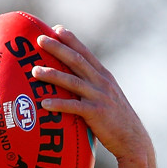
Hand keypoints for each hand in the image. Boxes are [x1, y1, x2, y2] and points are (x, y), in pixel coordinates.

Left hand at [32, 27, 150, 162]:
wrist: (132, 138)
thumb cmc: (116, 121)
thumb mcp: (107, 98)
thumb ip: (93, 88)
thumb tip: (76, 85)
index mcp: (103, 76)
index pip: (85, 53)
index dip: (71, 40)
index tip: (56, 28)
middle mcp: (101, 82)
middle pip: (76, 60)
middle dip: (57, 48)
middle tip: (39, 39)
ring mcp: (99, 96)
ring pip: (72, 81)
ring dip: (52, 74)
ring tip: (34, 70)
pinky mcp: (96, 113)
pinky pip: (73, 107)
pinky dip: (58, 105)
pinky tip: (43, 104)